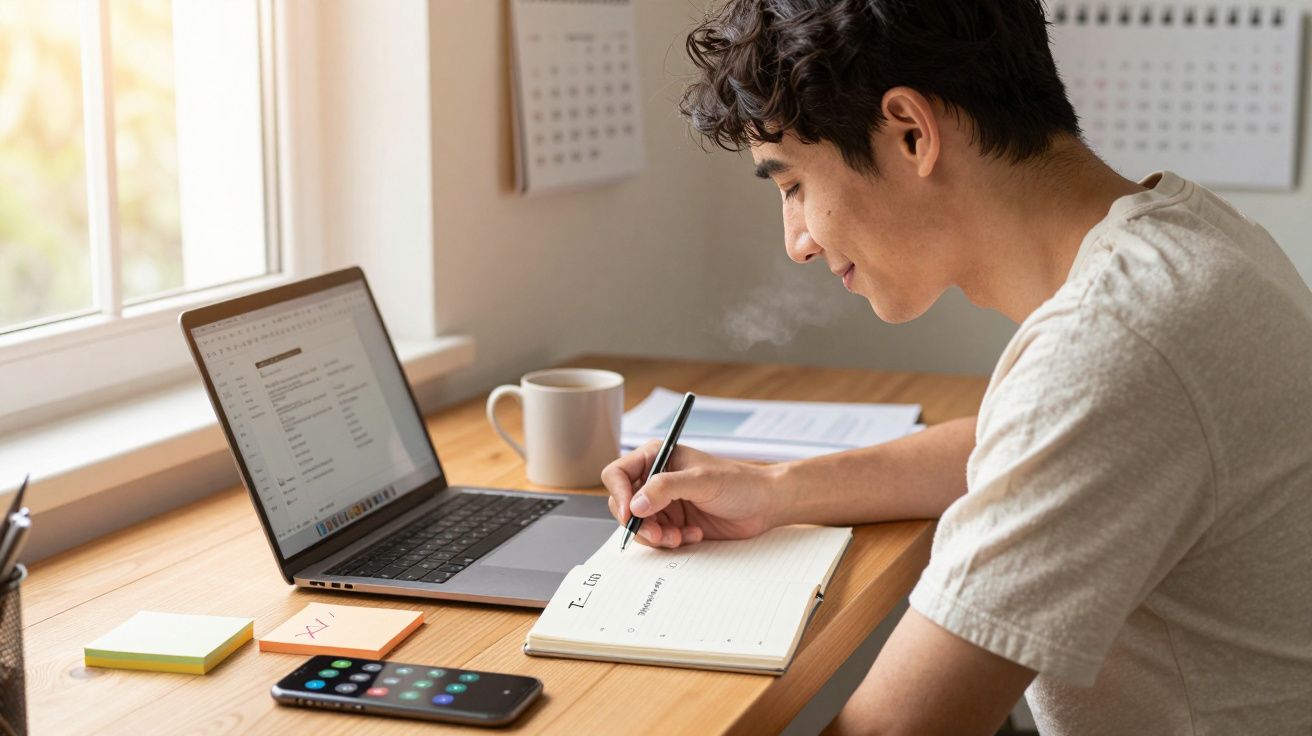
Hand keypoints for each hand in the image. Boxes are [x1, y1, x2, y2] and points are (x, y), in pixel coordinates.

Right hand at [601, 440, 784, 547]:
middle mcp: (656, 480)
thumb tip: (636, 504)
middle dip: (638, 522)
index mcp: (658, 457)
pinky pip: (657, 538)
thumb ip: (666, 489)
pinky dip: (670, 541)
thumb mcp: (701, 481)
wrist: (765, 505)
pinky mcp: (674, 523)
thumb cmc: (740, 482)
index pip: (618, 473)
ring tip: (679, 536)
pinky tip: (693, 535)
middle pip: (624, 504)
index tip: (631, 514)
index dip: (620, 494)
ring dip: (655, 536)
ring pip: (639, 525)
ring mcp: (664, 503)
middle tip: (658, 534)